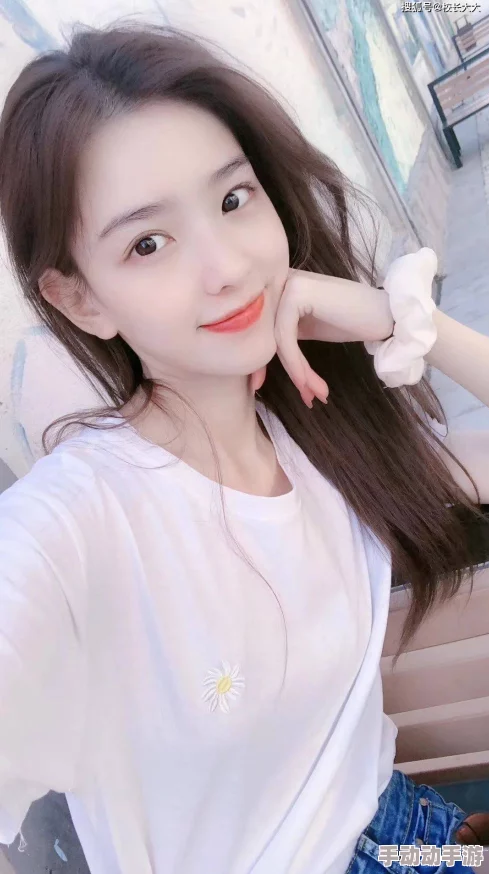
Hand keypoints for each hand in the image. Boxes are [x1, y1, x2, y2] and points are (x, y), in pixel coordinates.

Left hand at [251, 268, 392, 406]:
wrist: (387, 313)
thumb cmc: (351, 321)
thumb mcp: (308, 329)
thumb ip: (283, 339)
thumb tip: (254, 373)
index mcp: (280, 288)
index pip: (260, 329)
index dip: (259, 361)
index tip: (260, 387)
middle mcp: (280, 281)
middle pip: (266, 335)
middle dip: (285, 371)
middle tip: (304, 397)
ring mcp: (288, 283)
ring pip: (277, 340)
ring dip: (298, 373)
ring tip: (315, 394)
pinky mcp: (298, 292)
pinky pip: (286, 337)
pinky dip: (297, 364)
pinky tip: (309, 382)